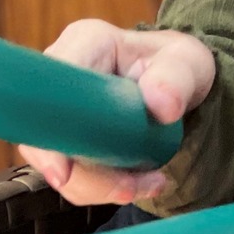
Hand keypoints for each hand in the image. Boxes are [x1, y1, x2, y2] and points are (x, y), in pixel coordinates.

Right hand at [19, 20, 215, 204]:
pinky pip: (74, 175)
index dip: (51, 131)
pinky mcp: (68, 139)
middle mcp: (62, 76)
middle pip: (45, 136)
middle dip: (84, 175)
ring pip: (58, 163)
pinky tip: (142, 182)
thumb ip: (177, 78)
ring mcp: (60, 111)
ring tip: (150, 182)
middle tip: (130, 188)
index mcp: (86, 44)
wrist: (177, 84)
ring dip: (101, 187)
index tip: (63, 173)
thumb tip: (160, 104)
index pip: (51, 87)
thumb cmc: (178, 65)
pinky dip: (105, 189)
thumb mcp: (189, 62)